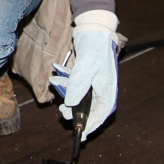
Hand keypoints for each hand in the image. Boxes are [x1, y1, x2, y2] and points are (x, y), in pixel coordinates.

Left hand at [49, 9, 118, 138]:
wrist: (92, 27)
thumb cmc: (95, 46)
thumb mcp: (87, 65)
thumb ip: (79, 84)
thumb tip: (70, 103)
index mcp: (107, 90)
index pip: (100, 115)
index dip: (90, 127)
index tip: (80, 136)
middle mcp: (102, 89)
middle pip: (90, 109)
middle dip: (75, 112)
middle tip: (62, 114)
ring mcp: (94, 82)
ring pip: (80, 97)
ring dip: (67, 94)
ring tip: (56, 87)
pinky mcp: (86, 75)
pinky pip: (75, 85)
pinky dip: (66, 83)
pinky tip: (57, 75)